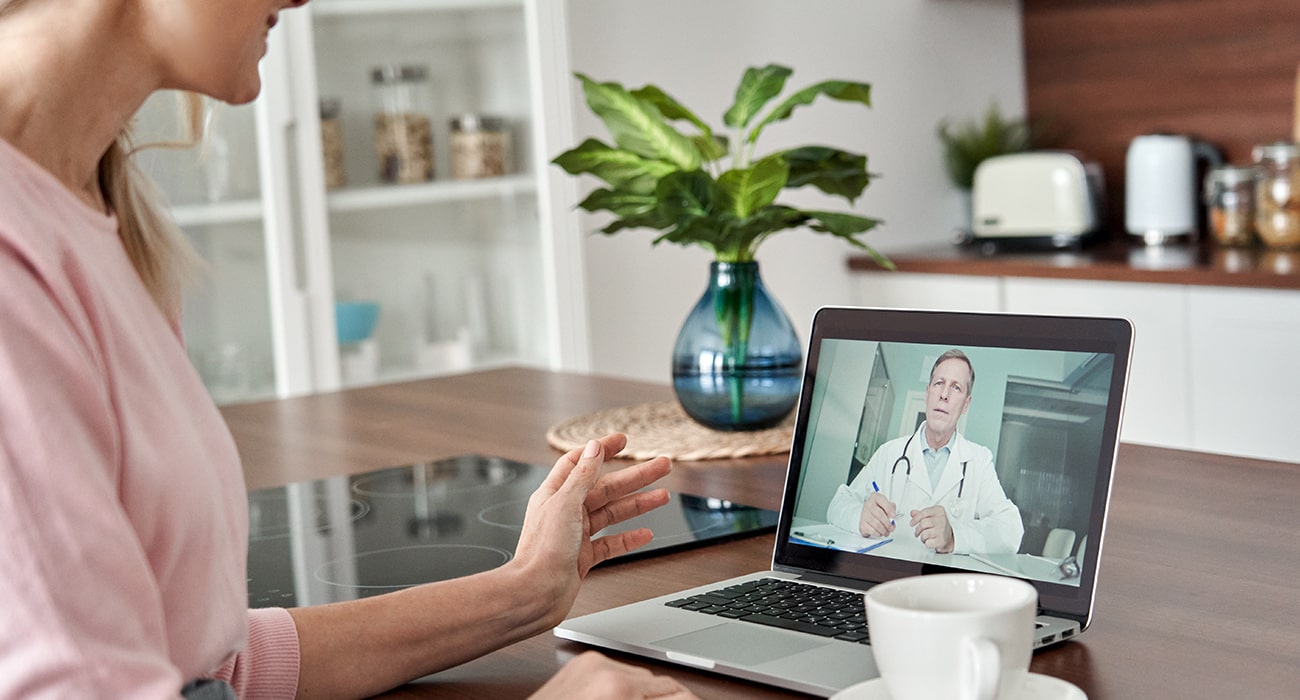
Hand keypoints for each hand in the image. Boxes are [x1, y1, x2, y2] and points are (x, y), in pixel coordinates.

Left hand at [512, 434, 671, 626]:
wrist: (536, 594)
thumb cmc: (542, 551)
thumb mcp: (565, 503)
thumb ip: (582, 475)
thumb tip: (594, 447)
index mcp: (556, 493)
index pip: (581, 462)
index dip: (602, 449)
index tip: (622, 441)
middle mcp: (566, 512)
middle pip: (606, 487)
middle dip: (635, 476)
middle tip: (661, 466)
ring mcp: (577, 535)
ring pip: (613, 514)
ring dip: (638, 504)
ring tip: (663, 496)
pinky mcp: (584, 557)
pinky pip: (612, 543)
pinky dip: (629, 538)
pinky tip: (645, 533)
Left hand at [530, 651, 698, 698]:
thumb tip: (683, 699)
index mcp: (620, 692)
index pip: (680, 693)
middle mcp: (607, 671)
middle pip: (665, 683)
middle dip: (670, 698)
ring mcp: (594, 662)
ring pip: (643, 675)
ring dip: (647, 693)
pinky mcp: (584, 661)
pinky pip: (620, 669)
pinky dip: (625, 685)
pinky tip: (621, 698)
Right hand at [858, 491, 897, 536]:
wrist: (868, 511)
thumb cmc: (879, 507)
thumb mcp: (887, 503)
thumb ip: (892, 508)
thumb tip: (892, 517)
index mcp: (875, 497)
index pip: (882, 501)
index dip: (889, 509)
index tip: (894, 516)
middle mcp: (868, 505)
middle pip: (880, 515)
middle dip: (888, 524)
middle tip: (891, 528)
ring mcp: (864, 514)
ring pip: (877, 525)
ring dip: (884, 530)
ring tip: (887, 532)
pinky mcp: (862, 523)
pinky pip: (872, 531)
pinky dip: (878, 534)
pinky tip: (880, 532)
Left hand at [910, 505, 954, 552]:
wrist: (951, 537)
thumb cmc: (940, 525)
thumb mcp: (932, 516)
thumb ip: (921, 514)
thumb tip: (912, 513)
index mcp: (939, 510)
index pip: (923, 512)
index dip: (915, 519)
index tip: (911, 523)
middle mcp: (941, 519)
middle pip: (922, 524)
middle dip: (917, 530)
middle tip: (917, 533)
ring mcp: (942, 530)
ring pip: (924, 534)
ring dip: (922, 537)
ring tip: (926, 537)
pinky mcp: (941, 540)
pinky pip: (928, 543)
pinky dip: (927, 543)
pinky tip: (930, 541)